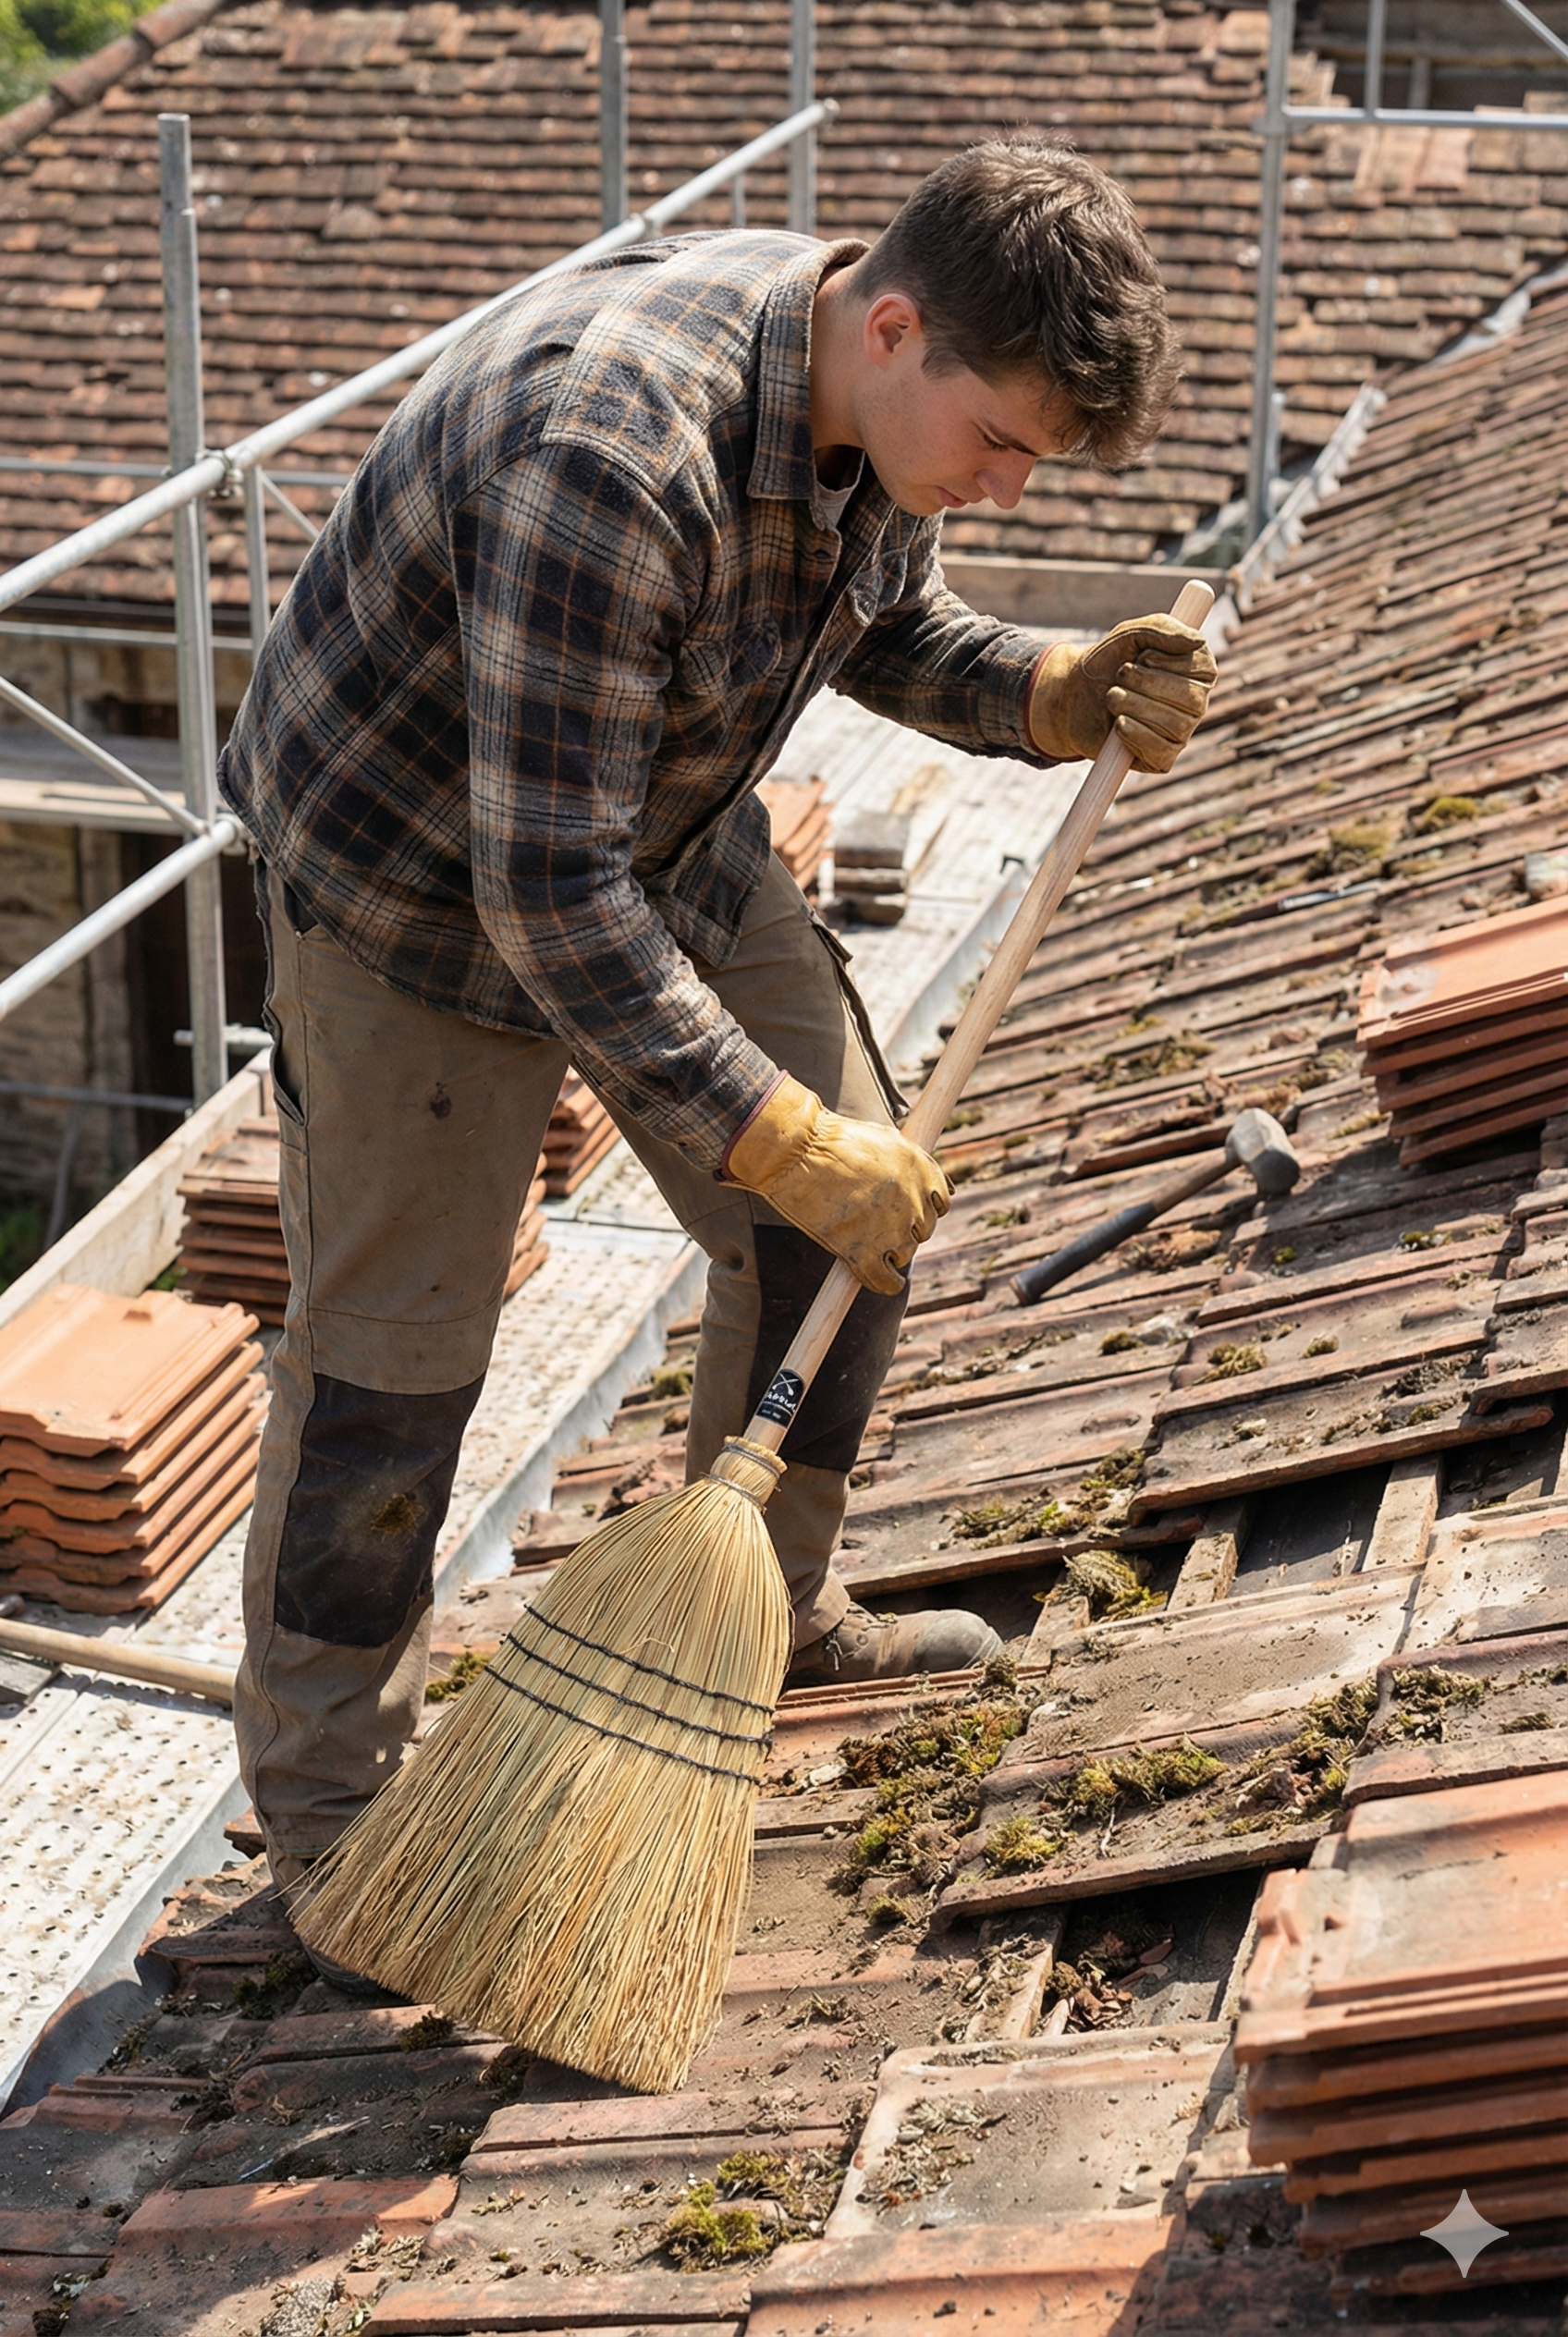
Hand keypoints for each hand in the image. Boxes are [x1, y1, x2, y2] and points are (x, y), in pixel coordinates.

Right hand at [724, 1073, 950, 1295]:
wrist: (798, 1152)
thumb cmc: (832, 1139)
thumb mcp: (884, 1138)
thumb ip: (911, 1161)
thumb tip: (938, 1185)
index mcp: (922, 1170)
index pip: (941, 1202)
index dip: (923, 1208)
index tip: (908, 1211)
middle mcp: (913, 1201)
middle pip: (922, 1230)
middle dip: (904, 1229)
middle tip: (878, 1223)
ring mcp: (890, 1229)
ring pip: (904, 1254)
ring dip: (891, 1253)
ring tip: (869, 1243)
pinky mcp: (863, 1251)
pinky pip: (885, 1280)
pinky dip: (885, 1283)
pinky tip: (883, 1281)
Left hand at [1028, 613, 1216, 773]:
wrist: (1072, 694)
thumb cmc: (1108, 662)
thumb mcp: (1132, 633)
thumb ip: (1164, 629)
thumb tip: (1198, 640)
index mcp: (1197, 672)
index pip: (1204, 670)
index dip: (1170, 662)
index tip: (1143, 657)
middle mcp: (1195, 704)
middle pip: (1192, 699)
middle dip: (1147, 684)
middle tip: (1120, 676)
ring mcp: (1180, 733)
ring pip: (1176, 725)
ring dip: (1134, 706)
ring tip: (1112, 697)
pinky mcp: (1161, 758)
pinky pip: (1160, 750)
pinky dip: (1134, 734)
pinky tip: (1118, 724)